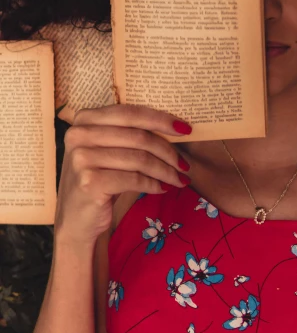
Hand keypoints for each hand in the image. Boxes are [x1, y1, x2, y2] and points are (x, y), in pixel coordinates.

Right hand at [53, 103, 191, 247]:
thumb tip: (176, 126)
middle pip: (138, 137)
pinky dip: (153, 184)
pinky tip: (163, 188)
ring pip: (140, 159)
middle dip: (168, 151)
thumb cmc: (99, 179)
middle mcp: (79, 135)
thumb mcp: (108, 149)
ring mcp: (82, 158)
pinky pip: (134, 179)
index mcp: (84, 119)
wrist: (76, 220)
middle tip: (185, 163)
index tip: (185, 129)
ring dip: (166, 171)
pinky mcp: (89, 182)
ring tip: (179, 179)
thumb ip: (129, 133)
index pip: (130, 113)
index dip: (161, 119)